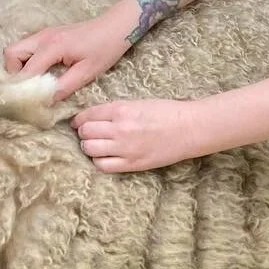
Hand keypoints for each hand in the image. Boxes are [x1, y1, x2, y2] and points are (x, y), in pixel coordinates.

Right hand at [7, 3, 136, 100]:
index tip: (25, 103)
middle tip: (27, 89)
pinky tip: (42, 73)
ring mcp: (43, 34)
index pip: (26, 70)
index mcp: (52, 47)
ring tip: (34, 82)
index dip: (22, 88)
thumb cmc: (105, 48)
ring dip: (18, 66)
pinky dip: (27, 61)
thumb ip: (64, 87)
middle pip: (10, 54)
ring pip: (16, 49)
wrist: (116, 27)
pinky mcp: (47, 35)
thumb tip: (45, 101)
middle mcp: (42, 37)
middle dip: (13, 73)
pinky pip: (27, 48)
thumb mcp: (87, 72)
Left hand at [72, 98, 206, 171]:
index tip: (79, 123)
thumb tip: (93, 118)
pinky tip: (104, 157)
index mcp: (121, 110)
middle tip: (89, 134)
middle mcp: (119, 129)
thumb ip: (115, 110)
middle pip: (85, 133)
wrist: (190, 129)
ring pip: (90, 149)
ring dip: (89, 147)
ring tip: (96, 146)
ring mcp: (125, 148)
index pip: (87, 115)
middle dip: (84, 133)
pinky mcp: (132, 164)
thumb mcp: (138, 103)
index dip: (79, 120)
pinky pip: (103, 166)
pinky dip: (99, 161)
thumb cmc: (167, 112)